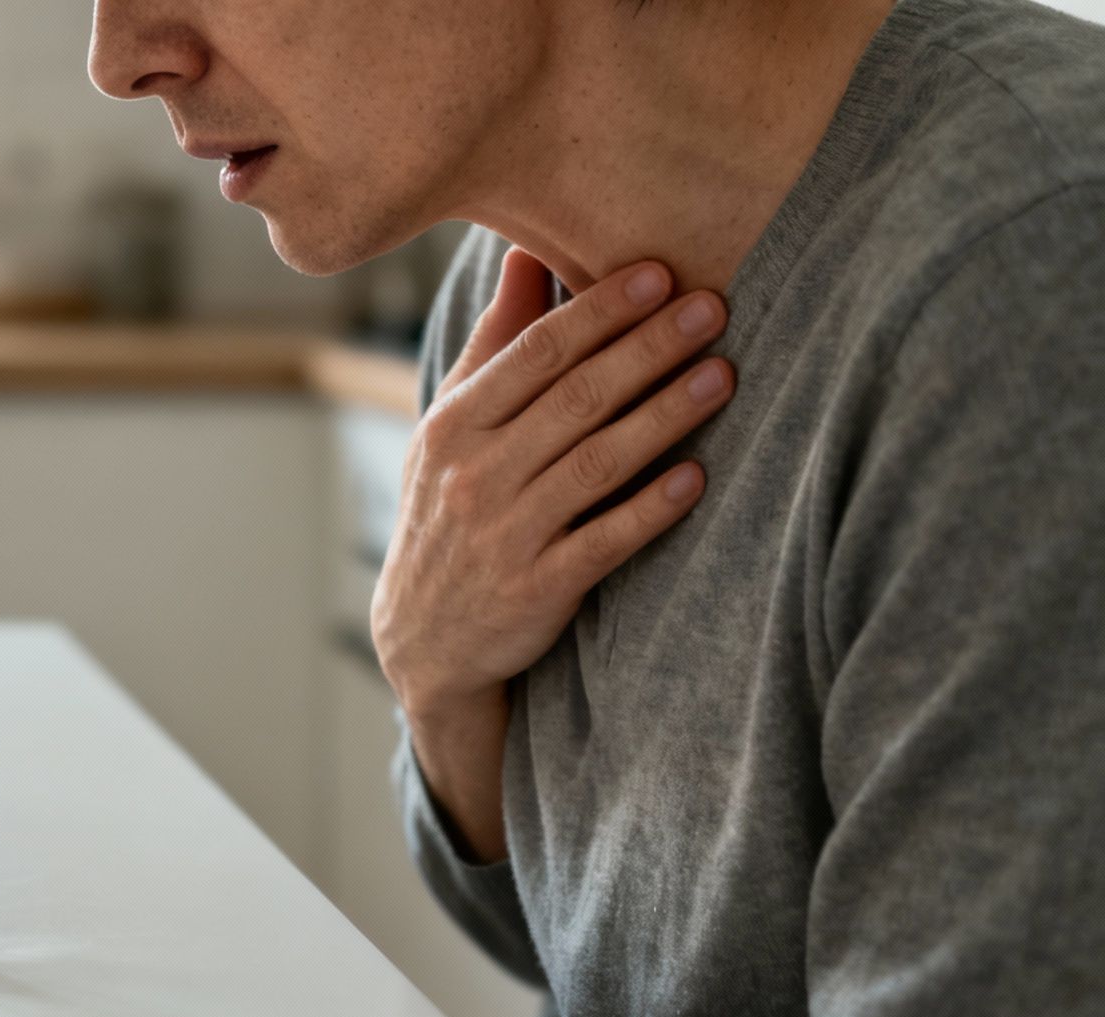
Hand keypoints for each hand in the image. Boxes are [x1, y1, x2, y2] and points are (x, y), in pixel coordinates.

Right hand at [371, 248, 731, 859]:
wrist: (423, 637)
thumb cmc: (447, 511)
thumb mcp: (449, 428)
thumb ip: (494, 344)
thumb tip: (524, 250)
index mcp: (454, 425)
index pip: (535, 354)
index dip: (600, 310)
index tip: (660, 272)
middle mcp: (475, 474)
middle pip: (575, 398)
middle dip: (648, 348)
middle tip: (712, 307)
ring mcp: (505, 533)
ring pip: (598, 462)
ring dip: (665, 415)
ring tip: (723, 377)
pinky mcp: (537, 588)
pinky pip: (604, 540)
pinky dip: (650, 508)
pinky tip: (697, 477)